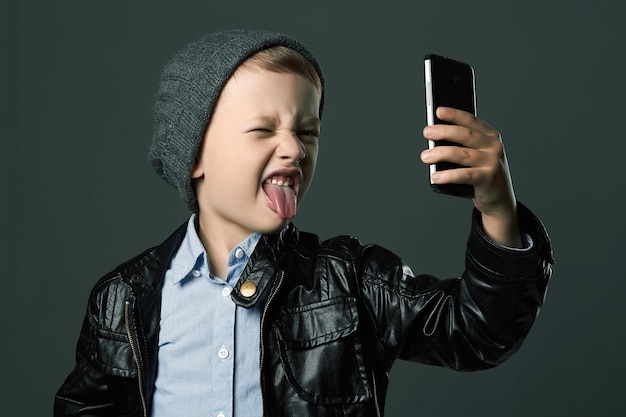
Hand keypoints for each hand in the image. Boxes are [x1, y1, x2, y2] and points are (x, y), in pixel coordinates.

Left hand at [420, 107, 521, 246]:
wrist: (499, 198)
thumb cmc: (482, 173)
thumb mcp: (476, 155)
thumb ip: (462, 145)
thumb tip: (435, 139)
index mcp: (490, 136)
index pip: (471, 121)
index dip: (455, 115)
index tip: (438, 111)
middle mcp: (493, 146)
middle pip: (465, 135)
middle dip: (444, 132)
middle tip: (427, 132)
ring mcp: (492, 162)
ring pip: (462, 154)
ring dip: (441, 154)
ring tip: (425, 156)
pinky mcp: (488, 178)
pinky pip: (465, 175)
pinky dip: (448, 175)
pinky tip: (435, 176)